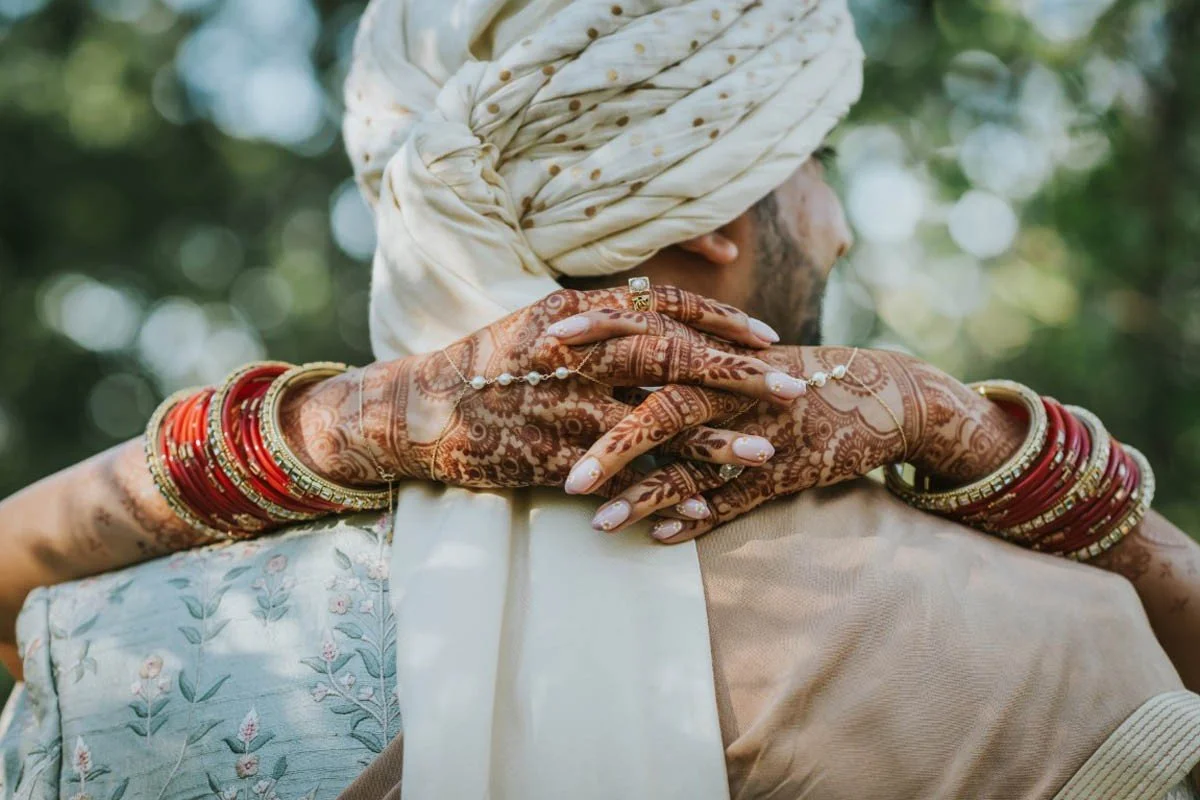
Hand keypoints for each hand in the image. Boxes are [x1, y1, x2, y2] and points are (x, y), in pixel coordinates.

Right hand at [359, 287, 806, 491]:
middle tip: (793, 387)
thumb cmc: (487, 364)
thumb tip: (654, 306)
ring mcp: (566, 405)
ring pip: (656, 421)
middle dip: (737, 374)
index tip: (767, 337)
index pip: (663, 307)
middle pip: (672, 358)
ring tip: (766, 451)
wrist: (420, 409)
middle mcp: (576, 352)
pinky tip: (706, 507)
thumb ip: (600, 317)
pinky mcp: (554, 455)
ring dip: (715, 438)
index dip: (720, 320)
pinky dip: (666, 489)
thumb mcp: (541, 323)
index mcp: (577, 312)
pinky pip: (623, 475)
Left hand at [583, 347, 1024, 541]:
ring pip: (692, 459)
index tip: (541, 345)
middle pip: (659, 405)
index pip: (647, 332)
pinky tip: (657, 538)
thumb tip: (619, 355)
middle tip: (560, 466)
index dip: (595, 335)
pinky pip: (733, 497)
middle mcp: (731, 387)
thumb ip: (685, 357)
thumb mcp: (739, 358)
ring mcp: (756, 429)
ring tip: (595, 521)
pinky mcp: (784, 467)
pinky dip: (696, 517)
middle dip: (607, 436)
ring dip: (642, 492)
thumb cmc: (796, 377)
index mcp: (714, 352)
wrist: (884, 395)